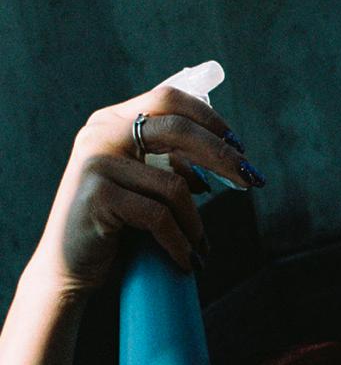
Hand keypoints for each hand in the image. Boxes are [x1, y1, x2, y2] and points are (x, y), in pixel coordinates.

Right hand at [29, 69, 260, 296]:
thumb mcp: (142, 183)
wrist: (67, 266)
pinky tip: (186, 260)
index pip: (169, 99)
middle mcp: (101, 133)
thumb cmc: (114, 225)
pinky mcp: (98, 197)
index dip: (209, 119)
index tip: (238, 146)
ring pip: (173, 186)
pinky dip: (180, 242)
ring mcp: (96, 163)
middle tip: (250, 181)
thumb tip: (226, 153)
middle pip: (178, 128)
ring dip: (195, 223)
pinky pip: (159, 217)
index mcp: (112, 121)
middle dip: (221, 156)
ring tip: (199, 246)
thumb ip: (169, 161)